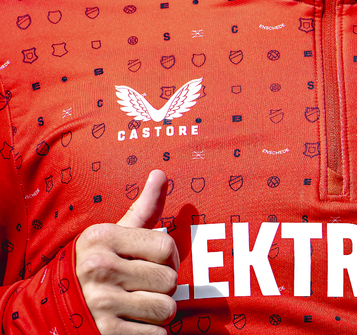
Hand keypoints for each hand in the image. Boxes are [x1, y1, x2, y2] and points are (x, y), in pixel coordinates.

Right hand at [76, 169, 178, 334]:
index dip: (171, 258)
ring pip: (165, 309)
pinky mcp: (105, 334)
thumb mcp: (112, 233)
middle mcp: (100, 268)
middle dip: (164, 287)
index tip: (158, 263)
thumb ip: (142, 208)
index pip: (167, 247)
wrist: (51, 308)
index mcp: (104, 238)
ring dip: (160, 312)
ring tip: (141, 305)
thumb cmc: (93, 264)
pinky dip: (152, 333)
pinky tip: (135, 323)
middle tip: (147, 286)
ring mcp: (101, 303)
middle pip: (169, 280)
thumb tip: (160, 174)